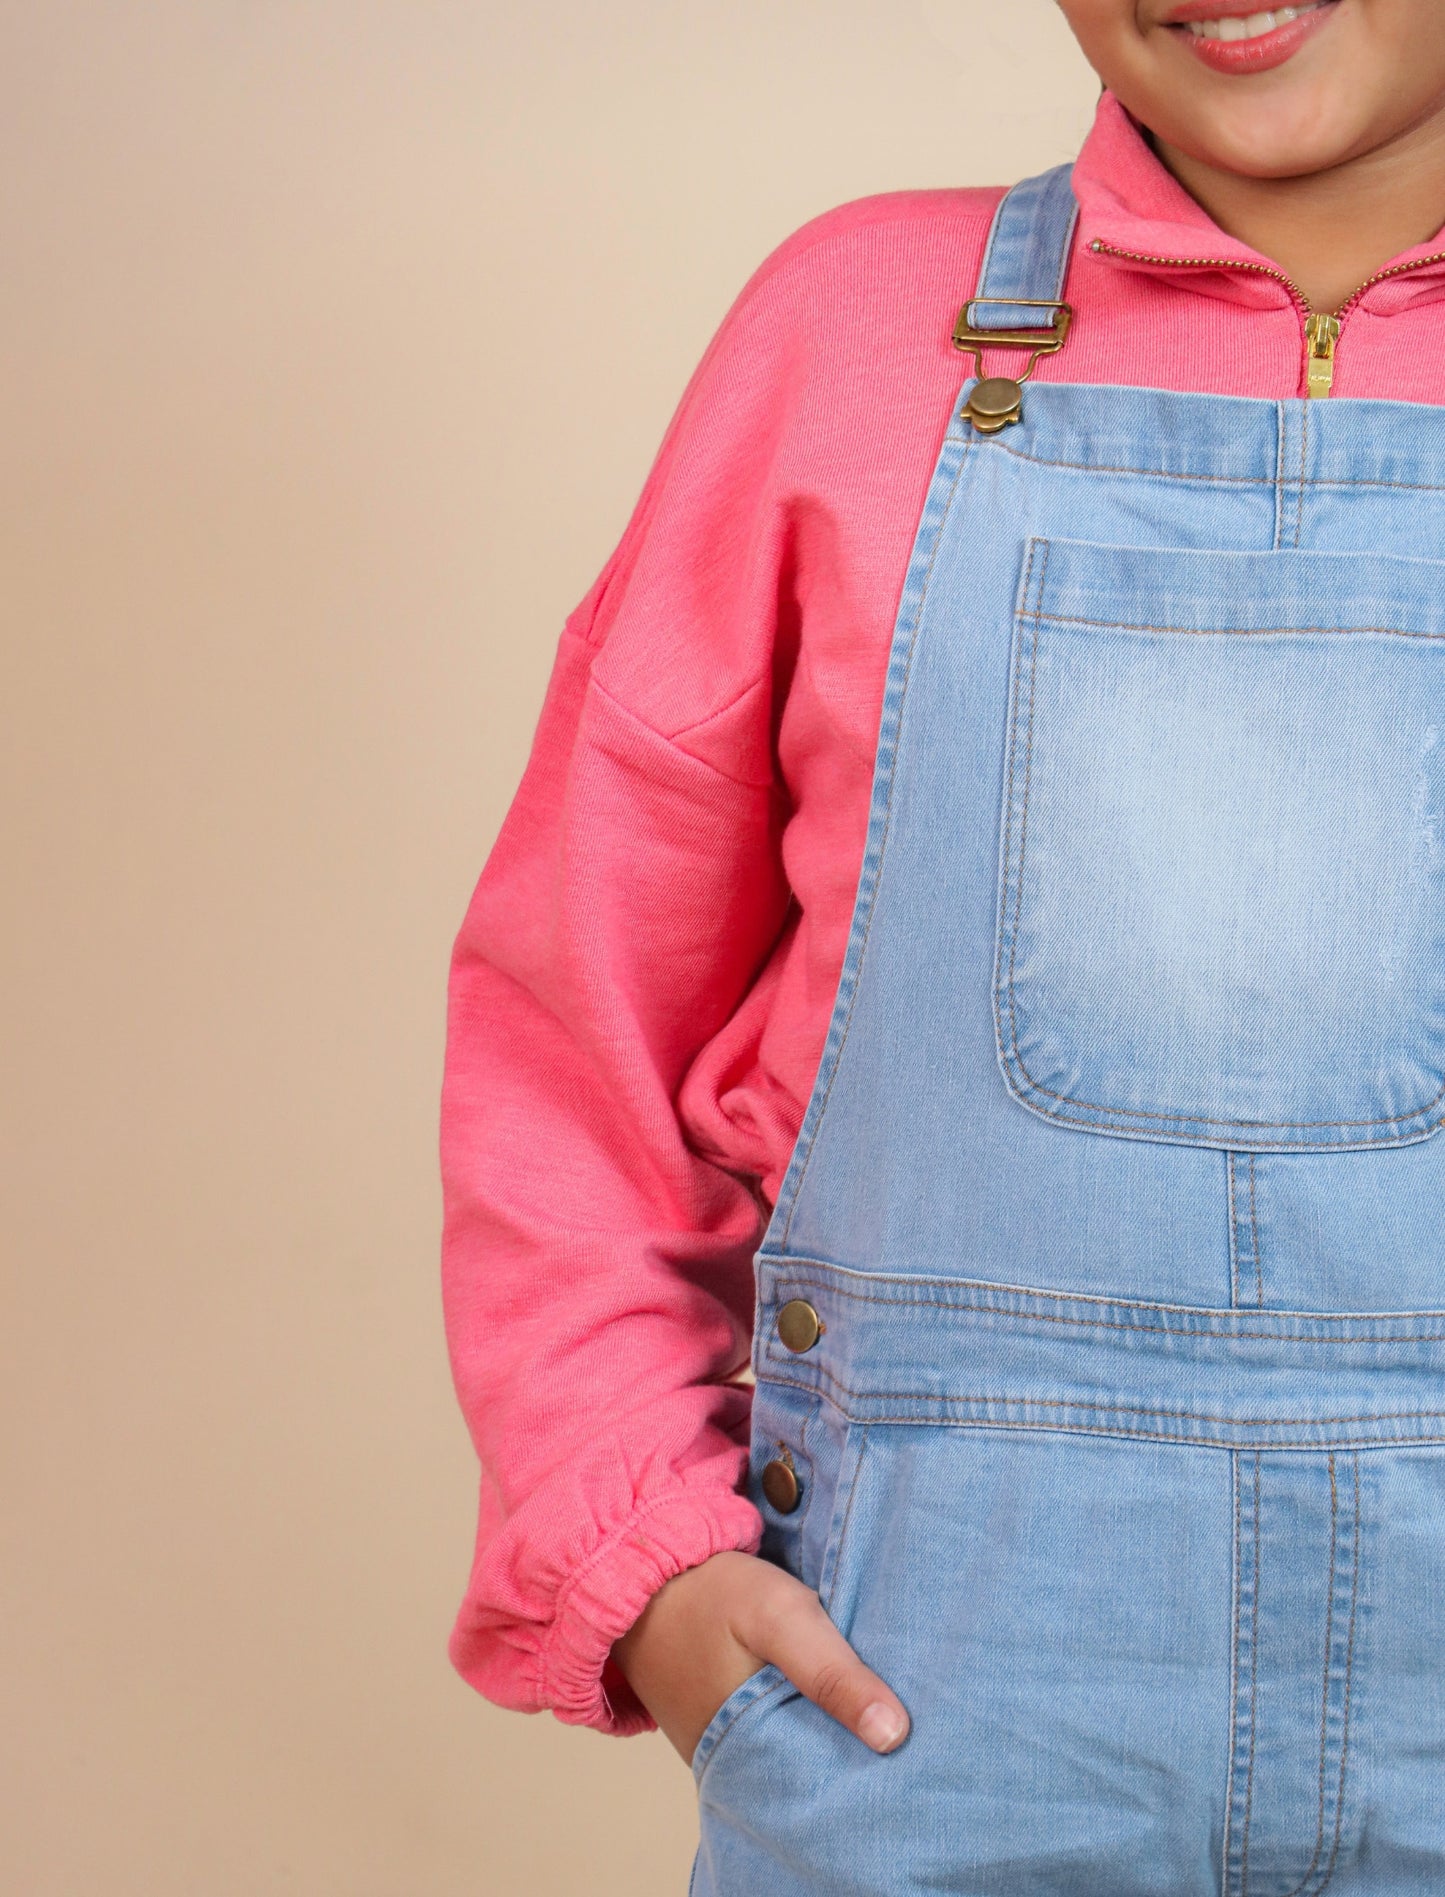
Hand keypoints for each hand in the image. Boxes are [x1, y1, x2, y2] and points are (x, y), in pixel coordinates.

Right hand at [611, 1549, 909, 1766]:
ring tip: (880, 1708)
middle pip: (812, 1771)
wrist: (641, 1568)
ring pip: (795, 1747)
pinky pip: (774, 1727)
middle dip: (854, 1752)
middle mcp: (734, 1761)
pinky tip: (834, 1692)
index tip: (915, 1750)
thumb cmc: (709, 1592)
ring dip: (829, 1729)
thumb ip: (830, 1673)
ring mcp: (724, 1742)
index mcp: (749, 1754)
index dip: (870, 1772)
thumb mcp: (778, 1618)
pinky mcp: (722, 1718)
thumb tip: (895, 1734)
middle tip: (907, 1725)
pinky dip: (803, 1713)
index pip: (826, 1787)